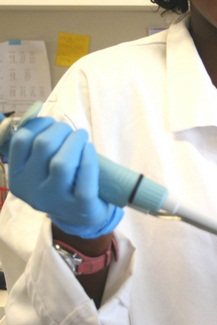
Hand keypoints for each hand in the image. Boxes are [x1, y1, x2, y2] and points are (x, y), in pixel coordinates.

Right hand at [8, 117, 123, 238]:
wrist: (81, 216)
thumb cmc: (60, 181)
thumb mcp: (40, 166)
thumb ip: (34, 140)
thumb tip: (36, 108)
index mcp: (17, 178)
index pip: (20, 141)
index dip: (38, 124)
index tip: (50, 123)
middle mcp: (32, 192)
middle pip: (43, 146)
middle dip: (60, 130)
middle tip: (70, 131)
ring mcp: (56, 201)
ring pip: (62, 163)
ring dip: (75, 141)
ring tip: (81, 137)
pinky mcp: (81, 206)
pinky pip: (85, 177)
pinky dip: (89, 158)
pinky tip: (90, 149)